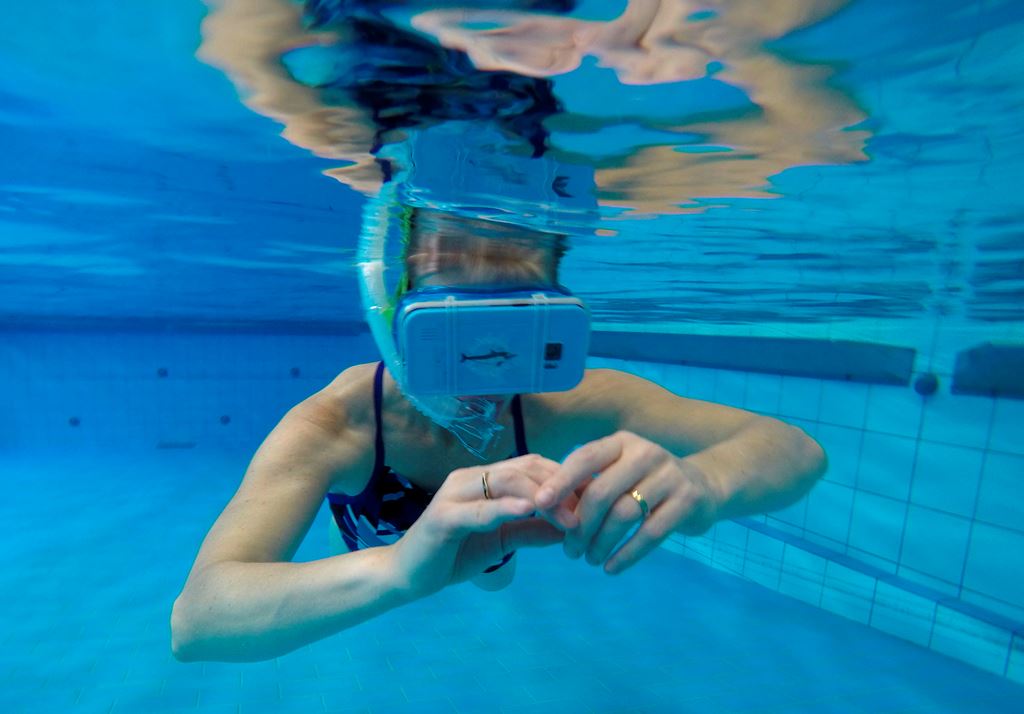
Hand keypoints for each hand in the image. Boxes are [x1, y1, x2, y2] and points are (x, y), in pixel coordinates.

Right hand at [392, 454, 578, 597]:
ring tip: (568, 517)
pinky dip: (505, 507)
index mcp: (484, 478)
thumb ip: (532, 530)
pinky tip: (528, 510)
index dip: (566, 479)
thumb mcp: (502, 540)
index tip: (594, 499)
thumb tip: (571, 527)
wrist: (406, 576)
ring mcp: (454, 494)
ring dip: (541, 497)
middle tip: (587, 512)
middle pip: (524, 468)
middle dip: (560, 487)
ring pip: (505, 481)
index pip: (533, 466)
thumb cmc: (453, 554)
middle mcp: (469, 478)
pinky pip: (479, 509)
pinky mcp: (443, 517)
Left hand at [535, 431, 719, 574]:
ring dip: (601, 542)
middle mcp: (645, 453)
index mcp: (622, 443)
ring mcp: (669, 476)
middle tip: (569, 550)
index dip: (561, 480)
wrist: (705, 486)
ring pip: (624, 514)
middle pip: (602, 492)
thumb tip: (546, 509)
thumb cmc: (647, 482)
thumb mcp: (620, 472)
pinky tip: (611, 568)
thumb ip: (590, 484)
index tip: (540, 503)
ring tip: (589, 560)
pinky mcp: (687, 501)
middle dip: (580, 525)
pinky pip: (650, 533)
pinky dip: (627, 554)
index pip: (585, 458)